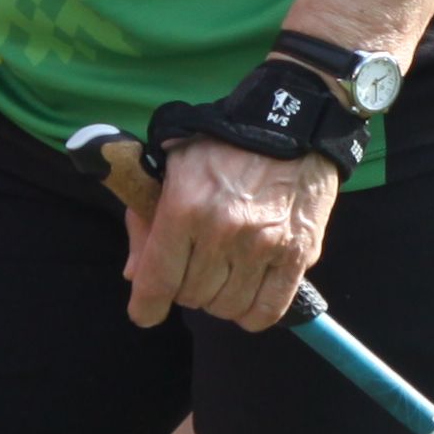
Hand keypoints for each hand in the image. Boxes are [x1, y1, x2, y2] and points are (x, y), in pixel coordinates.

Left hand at [125, 134, 340, 331]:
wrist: (292, 121)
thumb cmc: (224, 144)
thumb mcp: (171, 169)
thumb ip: (145, 220)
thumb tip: (134, 274)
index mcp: (185, 209)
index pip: (156, 282)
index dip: (146, 306)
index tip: (147, 311)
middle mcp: (222, 232)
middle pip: (192, 297)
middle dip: (188, 288)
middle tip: (197, 267)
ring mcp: (264, 244)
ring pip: (227, 306)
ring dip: (221, 298)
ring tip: (226, 275)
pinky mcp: (298, 252)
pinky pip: (268, 309)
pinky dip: (253, 313)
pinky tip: (250, 293)